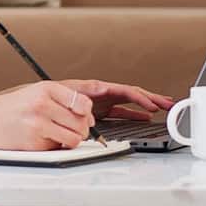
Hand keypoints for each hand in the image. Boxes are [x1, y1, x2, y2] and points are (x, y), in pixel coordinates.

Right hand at [0, 80, 98, 150]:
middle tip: (69, 127)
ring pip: (74, 138)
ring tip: (58, 134)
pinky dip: (55, 146)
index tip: (83, 115)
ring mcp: (38, 125)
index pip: (83, 103)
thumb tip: (92, 109)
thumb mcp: (38, 91)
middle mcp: (42, 105)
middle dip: (80, 128)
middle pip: (81, 123)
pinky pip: (59, 149)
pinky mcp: (34, 144)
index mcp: (46, 89)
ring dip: (71, 140)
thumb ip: (66, 96)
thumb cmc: (13, 107)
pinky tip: (43, 138)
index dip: (87, 113)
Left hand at [58, 79, 176, 121]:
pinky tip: (145, 117)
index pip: (125, 91)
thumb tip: (92, 114)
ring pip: (130, 102)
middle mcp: (102, 93)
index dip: (140, 98)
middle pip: (133, 94)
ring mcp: (102, 101)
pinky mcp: (100, 110)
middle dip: (152, 98)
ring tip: (164, 107)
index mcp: (97, 88)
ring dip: (147, 104)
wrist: (37, 102)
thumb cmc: (50, 96)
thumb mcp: (64, 97)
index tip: (152, 106)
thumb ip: (80, 104)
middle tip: (169, 104)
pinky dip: (135, 113)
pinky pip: (122, 110)